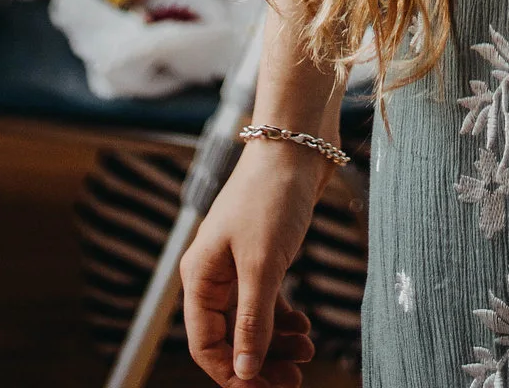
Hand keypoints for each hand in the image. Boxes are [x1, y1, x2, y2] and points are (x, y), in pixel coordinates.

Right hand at [181, 145, 324, 384]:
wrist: (297, 144)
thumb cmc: (272, 197)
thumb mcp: (262, 265)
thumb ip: (252, 321)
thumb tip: (243, 372)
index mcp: (199, 276)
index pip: (205, 344)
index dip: (231, 373)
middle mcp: (214, 273)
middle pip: (230, 336)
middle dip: (260, 361)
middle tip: (295, 380)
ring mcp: (238, 263)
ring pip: (251, 320)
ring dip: (276, 343)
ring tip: (309, 353)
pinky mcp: (263, 253)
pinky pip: (266, 300)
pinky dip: (284, 318)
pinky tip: (304, 327)